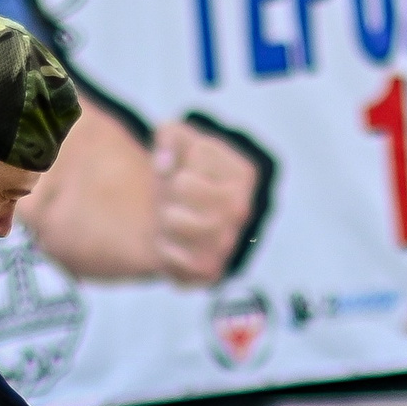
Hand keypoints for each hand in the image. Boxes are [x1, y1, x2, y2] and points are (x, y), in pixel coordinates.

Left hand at [149, 118, 262, 286]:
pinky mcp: (210, 270)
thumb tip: (164, 164)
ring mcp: (227, 242)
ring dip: (163, 217)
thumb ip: (170, 135)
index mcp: (243, 173)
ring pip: (174, 221)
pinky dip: (163, 247)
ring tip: (171, 218)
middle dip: (168, 187)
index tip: (185, 169)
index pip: (198, 152)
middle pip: (183, 186)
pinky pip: (172, 257)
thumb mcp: (176, 141)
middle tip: (174, 196)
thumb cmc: (179, 177)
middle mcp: (241, 208)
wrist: (172, 224)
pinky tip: (172, 244)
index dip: (179, 155)